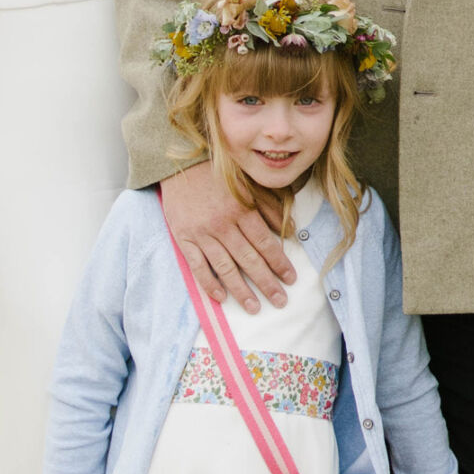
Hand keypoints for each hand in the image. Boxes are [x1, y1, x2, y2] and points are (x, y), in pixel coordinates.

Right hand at [162, 160, 295, 310]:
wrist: (181, 165)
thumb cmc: (219, 176)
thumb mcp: (249, 185)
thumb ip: (270, 207)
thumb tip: (291, 229)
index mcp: (242, 210)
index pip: (265, 243)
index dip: (279, 263)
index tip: (291, 279)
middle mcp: (223, 225)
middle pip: (249, 260)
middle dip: (267, 283)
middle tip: (280, 301)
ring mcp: (202, 234)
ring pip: (225, 268)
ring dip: (241, 290)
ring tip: (254, 308)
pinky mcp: (184, 238)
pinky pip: (198, 266)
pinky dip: (209, 284)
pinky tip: (221, 298)